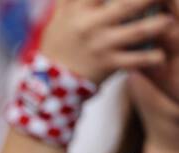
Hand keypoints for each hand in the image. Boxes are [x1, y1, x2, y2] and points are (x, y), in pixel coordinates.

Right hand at [40, 0, 172, 83]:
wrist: (49, 82)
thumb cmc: (59, 43)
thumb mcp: (61, 16)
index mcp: (79, 9)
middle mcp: (91, 25)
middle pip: (128, 5)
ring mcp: (101, 45)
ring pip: (137, 32)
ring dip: (157, 25)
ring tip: (169, 21)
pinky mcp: (107, 64)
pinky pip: (133, 61)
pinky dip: (150, 59)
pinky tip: (161, 55)